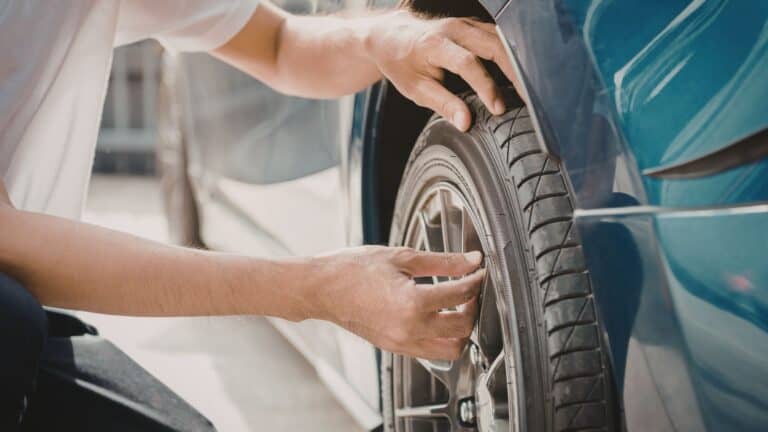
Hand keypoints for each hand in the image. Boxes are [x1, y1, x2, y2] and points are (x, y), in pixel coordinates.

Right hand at [309, 246, 484, 359]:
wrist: (321, 289)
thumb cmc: (353, 269)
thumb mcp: (402, 257)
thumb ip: (442, 261)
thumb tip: (471, 260)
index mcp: (412, 303)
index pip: (461, 294)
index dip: (475, 280)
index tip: (479, 270)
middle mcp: (409, 329)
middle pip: (463, 327)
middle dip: (473, 307)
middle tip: (471, 289)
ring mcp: (402, 342)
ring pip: (451, 350)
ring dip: (461, 330)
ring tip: (458, 307)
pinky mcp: (395, 348)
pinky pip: (430, 352)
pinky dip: (442, 338)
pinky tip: (438, 318)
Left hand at [364, 10, 521, 130]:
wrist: (390, 36)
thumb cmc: (401, 63)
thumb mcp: (415, 89)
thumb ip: (442, 104)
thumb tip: (466, 123)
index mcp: (435, 44)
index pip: (467, 63)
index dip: (486, 87)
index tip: (497, 109)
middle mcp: (453, 29)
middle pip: (493, 46)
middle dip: (513, 74)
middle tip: (526, 100)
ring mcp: (465, 24)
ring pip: (500, 39)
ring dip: (516, 64)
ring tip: (527, 90)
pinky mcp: (472, 25)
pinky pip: (498, 37)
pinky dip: (510, 55)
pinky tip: (518, 74)